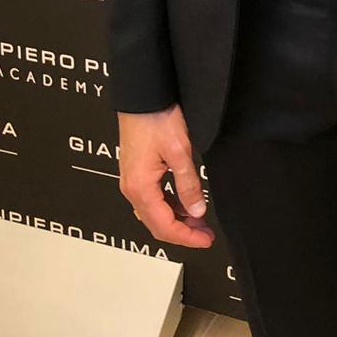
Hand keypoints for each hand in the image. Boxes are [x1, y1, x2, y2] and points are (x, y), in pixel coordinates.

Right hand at [118, 103, 214, 247]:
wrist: (142, 96)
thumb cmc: (156, 118)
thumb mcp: (179, 151)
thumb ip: (188, 184)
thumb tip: (197, 211)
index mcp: (140, 188)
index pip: (164, 227)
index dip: (187, 237)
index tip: (205, 240)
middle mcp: (131, 188)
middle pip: (157, 224)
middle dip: (183, 232)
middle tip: (205, 233)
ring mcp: (131, 180)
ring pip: (154, 213)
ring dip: (177, 219)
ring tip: (199, 219)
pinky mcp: (135, 171)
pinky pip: (152, 198)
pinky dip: (169, 205)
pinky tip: (184, 202)